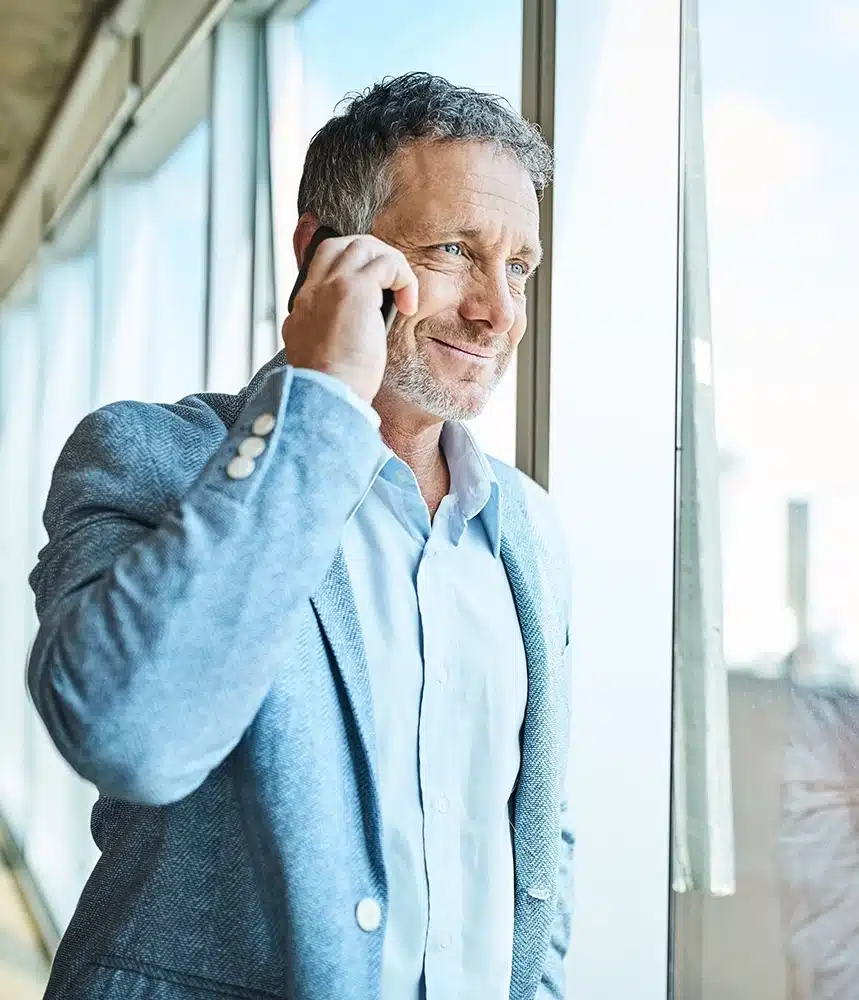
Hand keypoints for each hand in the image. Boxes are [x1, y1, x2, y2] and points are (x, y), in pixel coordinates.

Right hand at [282, 234, 418, 404]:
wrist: (326, 394)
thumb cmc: (331, 384)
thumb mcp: (316, 353)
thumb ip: (319, 331)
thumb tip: (333, 326)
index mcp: (304, 305)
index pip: (324, 263)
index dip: (353, 268)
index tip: (374, 292)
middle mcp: (314, 289)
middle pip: (342, 245)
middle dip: (373, 258)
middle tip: (392, 286)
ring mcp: (331, 284)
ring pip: (365, 246)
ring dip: (391, 266)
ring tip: (403, 296)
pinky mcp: (353, 289)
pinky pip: (387, 263)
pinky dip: (404, 279)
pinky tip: (408, 307)